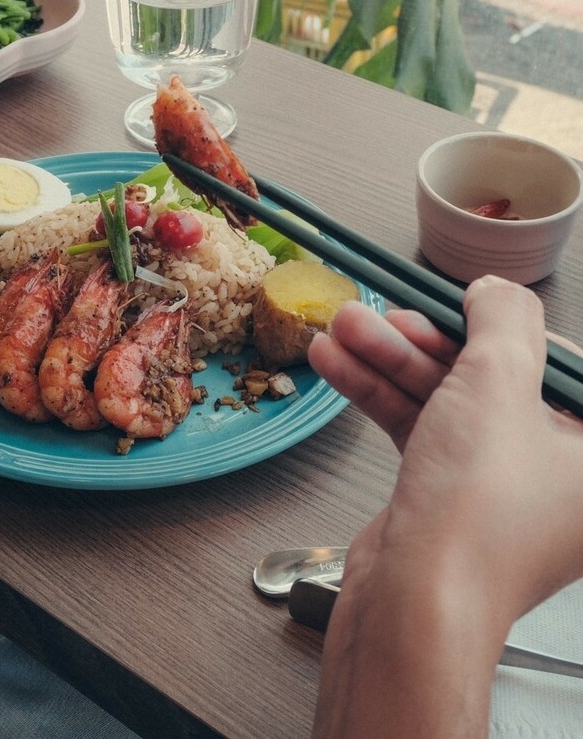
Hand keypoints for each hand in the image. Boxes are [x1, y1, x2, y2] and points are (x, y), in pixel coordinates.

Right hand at [307, 276, 582, 737]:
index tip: (458, 303)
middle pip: (489, 377)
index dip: (501, 328)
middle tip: (377, 313)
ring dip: (386, 362)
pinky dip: (377, 397)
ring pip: (443, 401)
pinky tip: (336, 366)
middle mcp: (555, 469)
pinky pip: (417, 429)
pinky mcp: (445, 494)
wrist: (416, 602)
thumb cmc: (477, 509)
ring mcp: (496, 483)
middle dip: (421, 341)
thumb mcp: (497, 385)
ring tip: (339, 329)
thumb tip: (496, 292)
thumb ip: (502, 322)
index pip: (558, 364)